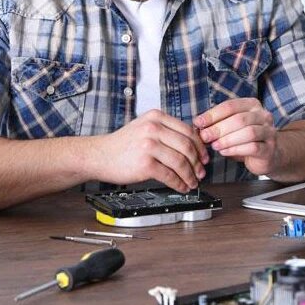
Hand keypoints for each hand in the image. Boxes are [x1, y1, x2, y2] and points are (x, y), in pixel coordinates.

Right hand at [92, 109, 208, 193]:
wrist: (99, 155)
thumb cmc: (122, 144)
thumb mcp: (144, 127)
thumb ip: (165, 130)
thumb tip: (192, 144)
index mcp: (156, 117)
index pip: (188, 130)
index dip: (200, 146)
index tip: (204, 156)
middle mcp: (153, 128)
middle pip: (187, 146)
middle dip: (198, 162)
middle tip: (201, 172)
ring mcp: (149, 145)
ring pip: (181, 162)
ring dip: (190, 175)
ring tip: (192, 182)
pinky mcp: (145, 163)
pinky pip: (170, 175)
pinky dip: (179, 183)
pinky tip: (181, 187)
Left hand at [194, 98, 277, 175]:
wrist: (268, 156)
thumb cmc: (245, 139)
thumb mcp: (231, 127)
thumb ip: (218, 123)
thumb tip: (198, 124)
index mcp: (252, 105)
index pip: (230, 106)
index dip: (212, 114)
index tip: (198, 122)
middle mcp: (263, 116)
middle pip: (239, 119)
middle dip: (219, 128)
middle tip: (204, 136)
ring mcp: (269, 132)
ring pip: (248, 132)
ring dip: (227, 139)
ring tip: (214, 145)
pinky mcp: (269, 149)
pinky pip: (253, 147)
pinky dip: (236, 149)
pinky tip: (224, 152)